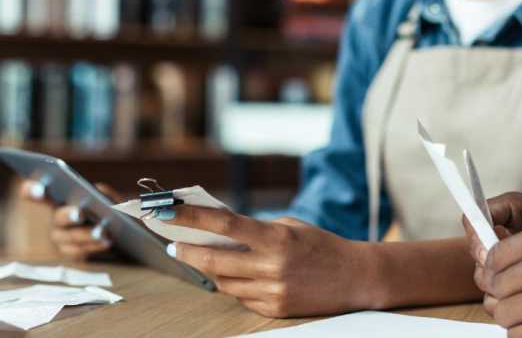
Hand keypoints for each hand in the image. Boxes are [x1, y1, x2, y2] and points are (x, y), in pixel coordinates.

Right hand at [20, 180, 124, 259]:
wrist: (119, 230)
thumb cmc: (108, 208)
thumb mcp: (108, 196)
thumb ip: (102, 192)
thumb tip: (98, 191)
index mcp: (58, 197)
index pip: (33, 191)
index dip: (32, 190)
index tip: (40, 189)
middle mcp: (55, 217)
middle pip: (57, 217)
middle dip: (68, 215)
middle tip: (80, 214)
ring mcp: (60, 236)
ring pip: (69, 236)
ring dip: (86, 234)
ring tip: (102, 231)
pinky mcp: (70, 251)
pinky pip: (78, 251)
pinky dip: (94, 246)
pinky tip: (107, 241)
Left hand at [162, 206, 375, 317]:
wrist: (356, 277)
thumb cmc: (321, 245)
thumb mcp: (290, 227)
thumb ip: (255, 230)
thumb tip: (216, 231)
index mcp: (276, 238)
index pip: (223, 225)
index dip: (190, 218)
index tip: (165, 211)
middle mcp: (272, 266)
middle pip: (213, 261)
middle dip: (188, 250)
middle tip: (175, 243)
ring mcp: (272, 291)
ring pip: (223, 283)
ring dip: (212, 270)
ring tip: (211, 258)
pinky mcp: (275, 310)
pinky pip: (241, 298)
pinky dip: (236, 286)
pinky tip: (244, 276)